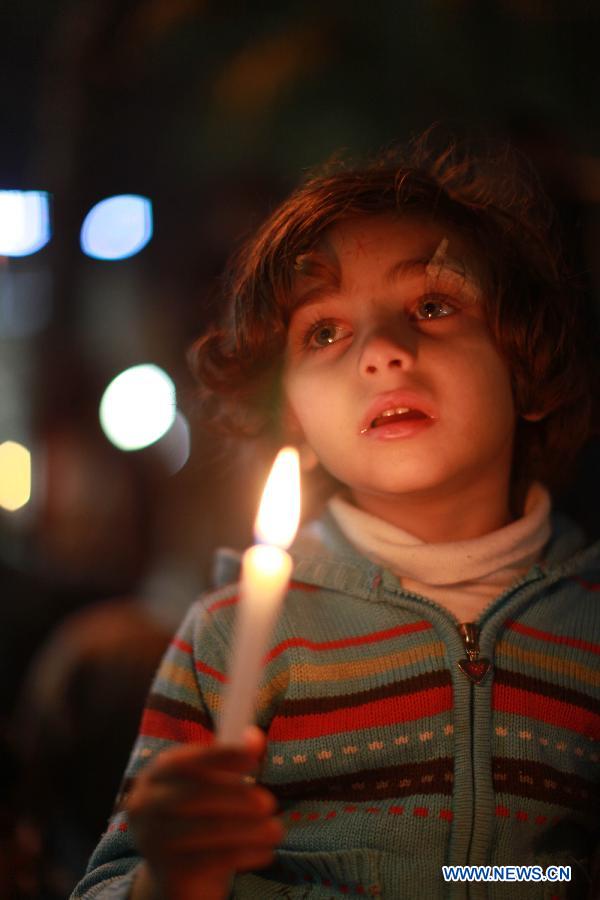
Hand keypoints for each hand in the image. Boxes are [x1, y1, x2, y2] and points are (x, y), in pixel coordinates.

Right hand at [126, 726, 282, 899]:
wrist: (175, 876)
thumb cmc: (198, 820)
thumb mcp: (211, 787)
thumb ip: (230, 760)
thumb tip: (254, 737)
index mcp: (156, 776)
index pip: (185, 761)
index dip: (219, 757)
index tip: (253, 760)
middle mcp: (146, 806)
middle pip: (194, 795)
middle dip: (237, 796)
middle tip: (269, 803)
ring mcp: (152, 841)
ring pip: (206, 830)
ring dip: (249, 829)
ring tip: (276, 830)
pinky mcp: (169, 872)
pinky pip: (212, 861)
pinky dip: (245, 854)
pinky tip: (265, 852)